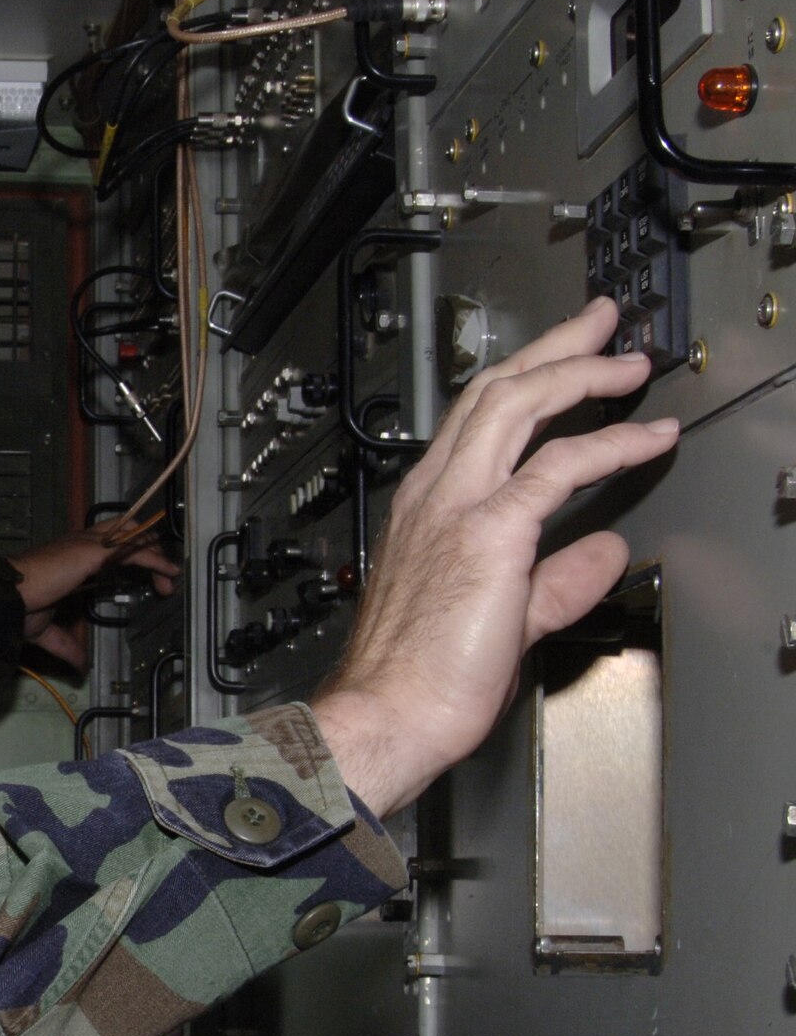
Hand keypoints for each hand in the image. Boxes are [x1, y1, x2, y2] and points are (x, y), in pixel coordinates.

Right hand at [12, 525, 180, 665]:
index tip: (145, 577)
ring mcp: (87, 543)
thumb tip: (78, 666)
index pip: (108, 543)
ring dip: (157, 553)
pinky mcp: (92, 552)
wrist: (5, 596)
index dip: (130, 554)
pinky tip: (168, 572)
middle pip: (124, 528)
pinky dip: (155, 559)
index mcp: (69, 556)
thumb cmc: (17, 607)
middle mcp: (80, 542)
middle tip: (163, 570)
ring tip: (171, 575)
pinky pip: (133, 549)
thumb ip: (66, 645)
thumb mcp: (47, 631)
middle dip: (148, 544)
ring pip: (133, 534)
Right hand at [310, 296, 677, 818]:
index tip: (566, 360)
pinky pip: (559, 468)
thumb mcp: (501, 615)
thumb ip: (557, 579)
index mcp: (428, 508)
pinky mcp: (491, 535)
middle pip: (498, 391)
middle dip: (556, 347)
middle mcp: (437, 495)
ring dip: (580, 373)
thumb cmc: (417, 678)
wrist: (387, 711)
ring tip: (629, 362)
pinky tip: (648, 439)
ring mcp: (459, 509)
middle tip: (602, 324)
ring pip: (518, 406)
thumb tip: (603, 552)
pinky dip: (611, 445)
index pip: (477, 420)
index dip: (527, 379)